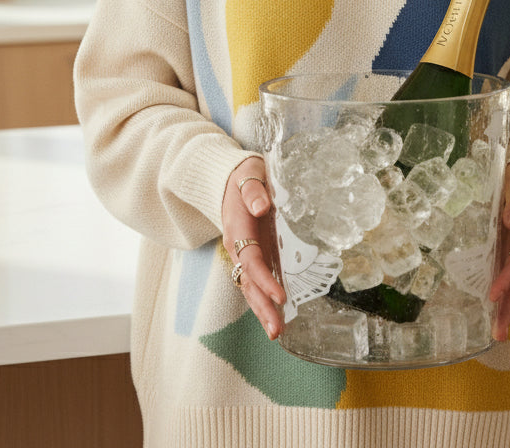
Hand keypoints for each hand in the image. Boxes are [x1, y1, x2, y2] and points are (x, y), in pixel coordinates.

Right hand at [222, 158, 285, 339]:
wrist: (229, 178)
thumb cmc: (243, 177)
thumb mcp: (248, 176)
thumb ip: (253, 191)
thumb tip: (261, 206)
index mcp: (237, 229)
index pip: (251, 260)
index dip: (265, 280)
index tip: (280, 296)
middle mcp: (238, 247)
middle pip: (249, 282)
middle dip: (262, 307)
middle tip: (277, 331)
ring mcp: (244, 254)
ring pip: (251, 288)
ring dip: (264, 310)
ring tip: (277, 332)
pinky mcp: (253, 256)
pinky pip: (258, 282)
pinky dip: (266, 300)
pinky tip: (278, 316)